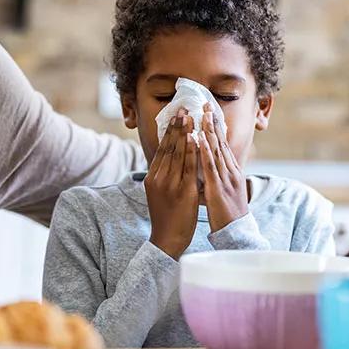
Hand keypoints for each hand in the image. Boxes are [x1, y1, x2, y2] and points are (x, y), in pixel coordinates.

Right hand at [145, 109, 198, 259]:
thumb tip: (170, 160)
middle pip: (168, 147)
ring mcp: (170, 184)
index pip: (162, 149)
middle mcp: (159, 178)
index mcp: (152, 178)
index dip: (169, 131)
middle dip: (176, 126)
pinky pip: (188, 167)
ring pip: (177, 154)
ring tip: (190, 117)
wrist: (166, 240)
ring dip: (184, 133)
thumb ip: (164, 176)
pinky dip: (192, 151)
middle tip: (182, 108)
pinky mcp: (182, 192)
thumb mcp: (159, 193)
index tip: (176, 115)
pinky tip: (196, 139)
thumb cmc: (166, 218)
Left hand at [199, 103, 248, 231]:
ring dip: (209, 131)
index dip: (216, 127)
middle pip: (221, 142)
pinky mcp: (218, 188)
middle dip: (213, 122)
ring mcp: (226, 179)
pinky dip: (204, 151)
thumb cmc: (228, 214)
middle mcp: (231, 171)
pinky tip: (199, 139)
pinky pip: (210, 167)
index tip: (210, 111)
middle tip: (206, 103)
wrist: (237, 233)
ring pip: (216, 151)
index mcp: (232, 171)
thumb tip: (210, 166)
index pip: (223, 145)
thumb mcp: (225, 191)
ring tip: (203, 114)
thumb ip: (219, 176)